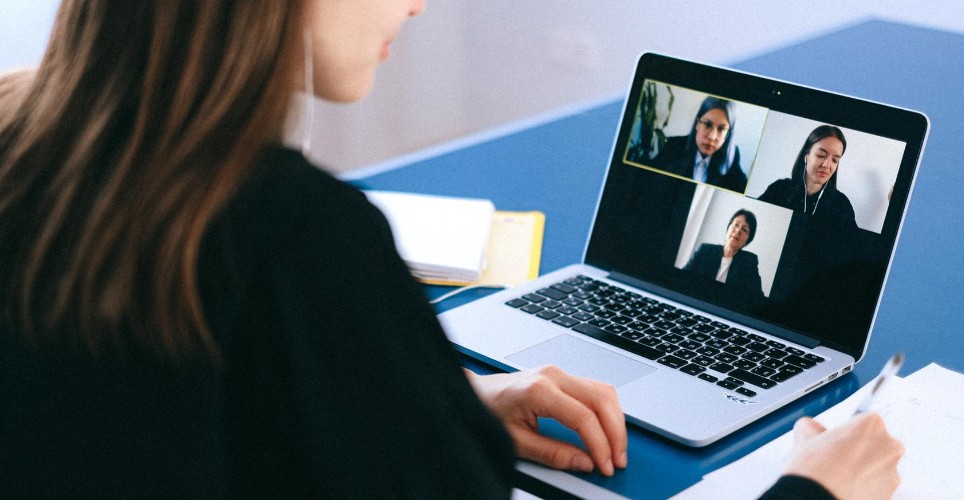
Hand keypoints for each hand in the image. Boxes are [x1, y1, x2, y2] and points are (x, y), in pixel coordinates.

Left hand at [464, 365, 627, 475]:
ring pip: (604, 391)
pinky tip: (607, 430)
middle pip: (602, 400)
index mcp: (539, 390)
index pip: (584, 417)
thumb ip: (553, 453)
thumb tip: (584, 462)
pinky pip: (595, 389)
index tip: (605, 464)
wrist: (475, 393)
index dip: (600, 444)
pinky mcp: (561, 376)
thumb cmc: (488, 411)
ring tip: (615, 448)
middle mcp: (553, 376)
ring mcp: (558, 372)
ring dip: (615, 420)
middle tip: (617, 459)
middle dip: (615, 433)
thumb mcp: (516, 441)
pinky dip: (606, 410)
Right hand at [783, 414, 904, 499]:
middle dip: (861, 448)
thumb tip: (814, 430)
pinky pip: (879, 485)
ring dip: (864, 468)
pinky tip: (847, 486)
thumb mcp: (805, 434)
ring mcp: (893, 472)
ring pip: (879, 465)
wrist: (817, 499)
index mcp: (872, 424)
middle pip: (877, 442)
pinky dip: (866, 486)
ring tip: (840, 475)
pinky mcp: (890, 494)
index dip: (848, 430)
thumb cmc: (816, 469)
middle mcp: (889, 446)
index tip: (839, 438)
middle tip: (838, 456)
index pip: (864, 420)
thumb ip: (814, 426)